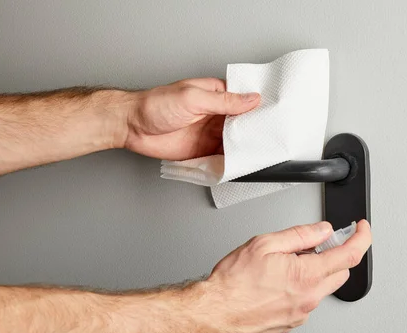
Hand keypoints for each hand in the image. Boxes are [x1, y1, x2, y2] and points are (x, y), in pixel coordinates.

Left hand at [123, 78, 259, 159]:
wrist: (132, 126)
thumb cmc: (156, 105)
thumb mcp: (193, 98)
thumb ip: (224, 101)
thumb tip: (251, 99)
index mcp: (215, 94)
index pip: (244, 99)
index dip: (259, 106)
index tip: (274, 114)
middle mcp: (215, 114)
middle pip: (243, 123)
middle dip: (256, 130)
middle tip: (272, 137)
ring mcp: (210, 133)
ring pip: (235, 141)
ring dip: (246, 147)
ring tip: (262, 153)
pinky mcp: (203, 151)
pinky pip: (223, 157)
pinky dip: (233, 161)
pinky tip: (242, 164)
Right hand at [197, 220, 371, 332]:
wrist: (214, 314)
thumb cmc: (233, 283)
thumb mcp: (265, 243)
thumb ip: (300, 235)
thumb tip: (322, 231)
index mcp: (306, 275)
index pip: (350, 255)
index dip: (362, 238)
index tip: (361, 229)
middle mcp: (308, 298)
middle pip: (340, 273)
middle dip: (335, 255)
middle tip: (316, 244)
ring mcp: (300, 314)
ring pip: (322, 288)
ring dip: (315, 273)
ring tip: (285, 264)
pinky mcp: (290, 324)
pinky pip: (306, 302)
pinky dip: (301, 288)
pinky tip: (278, 282)